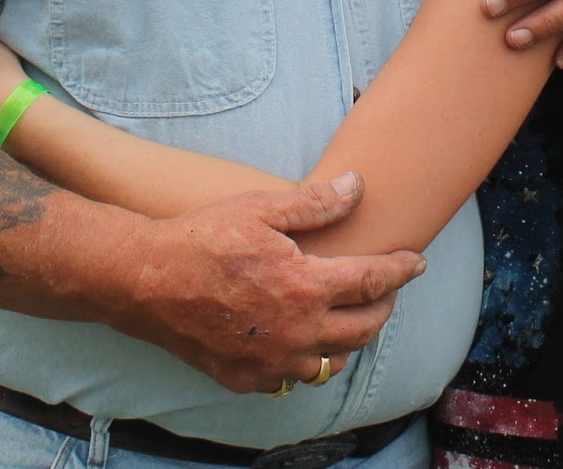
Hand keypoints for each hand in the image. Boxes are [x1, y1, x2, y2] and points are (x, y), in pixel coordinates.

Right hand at [123, 173, 426, 393]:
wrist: (145, 280)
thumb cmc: (202, 238)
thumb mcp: (261, 208)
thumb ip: (316, 202)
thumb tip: (358, 186)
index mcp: (306, 287)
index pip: (373, 282)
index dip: (401, 270)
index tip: (417, 262)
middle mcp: (296, 332)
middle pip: (363, 328)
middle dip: (383, 306)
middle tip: (386, 288)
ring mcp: (271, 361)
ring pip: (333, 360)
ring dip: (350, 337)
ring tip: (350, 315)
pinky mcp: (246, 378)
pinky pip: (293, 377)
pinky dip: (308, 359)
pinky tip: (304, 341)